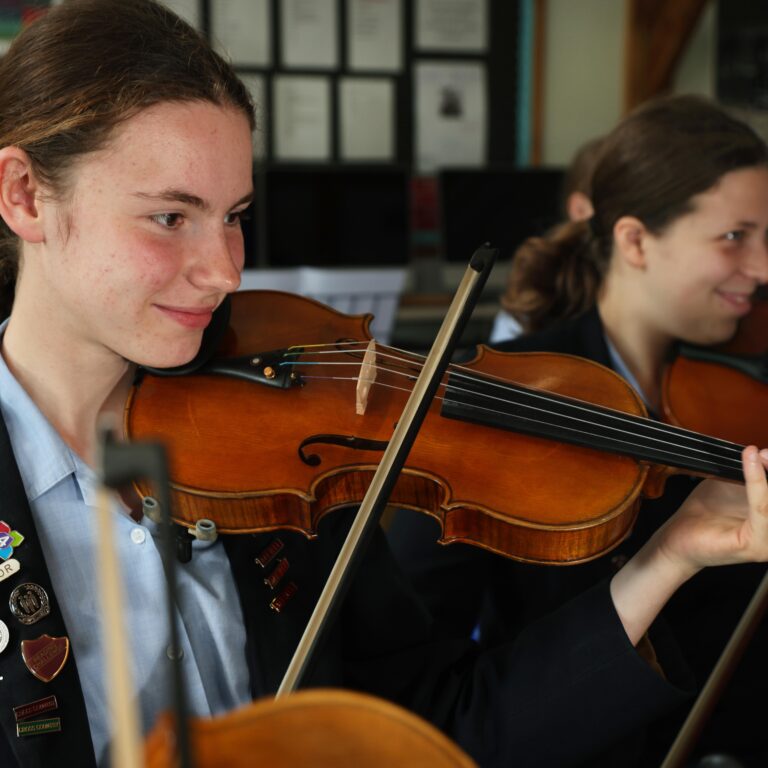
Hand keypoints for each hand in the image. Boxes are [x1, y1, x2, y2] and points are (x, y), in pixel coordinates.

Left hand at [653, 446, 767, 576]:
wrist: (679, 536)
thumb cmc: (705, 513)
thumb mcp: (732, 485)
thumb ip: (751, 473)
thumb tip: (764, 453)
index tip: (767, 451)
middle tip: (764, 452)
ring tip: (758, 454)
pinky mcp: (755, 545)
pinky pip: (761, 507)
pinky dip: (757, 482)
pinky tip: (751, 462)